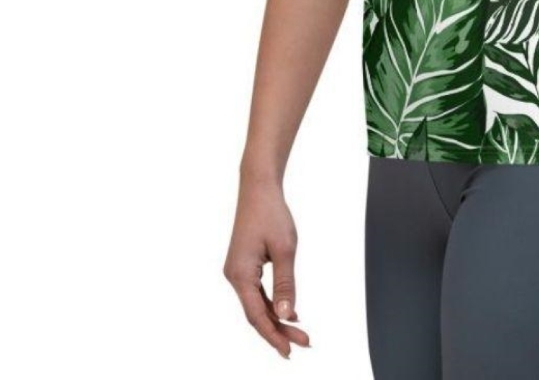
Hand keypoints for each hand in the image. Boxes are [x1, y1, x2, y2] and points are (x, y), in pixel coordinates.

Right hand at [223, 175, 310, 357]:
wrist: (259, 188)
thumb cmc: (272, 214)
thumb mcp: (284, 249)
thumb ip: (285, 284)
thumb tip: (286, 316)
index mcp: (240, 274)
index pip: (256, 315)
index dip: (273, 335)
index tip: (291, 350)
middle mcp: (234, 276)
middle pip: (256, 313)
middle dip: (279, 330)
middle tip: (305, 343)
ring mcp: (238, 271)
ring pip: (257, 304)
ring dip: (276, 318)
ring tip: (299, 333)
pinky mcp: (244, 265)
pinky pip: (257, 292)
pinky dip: (271, 304)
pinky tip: (287, 312)